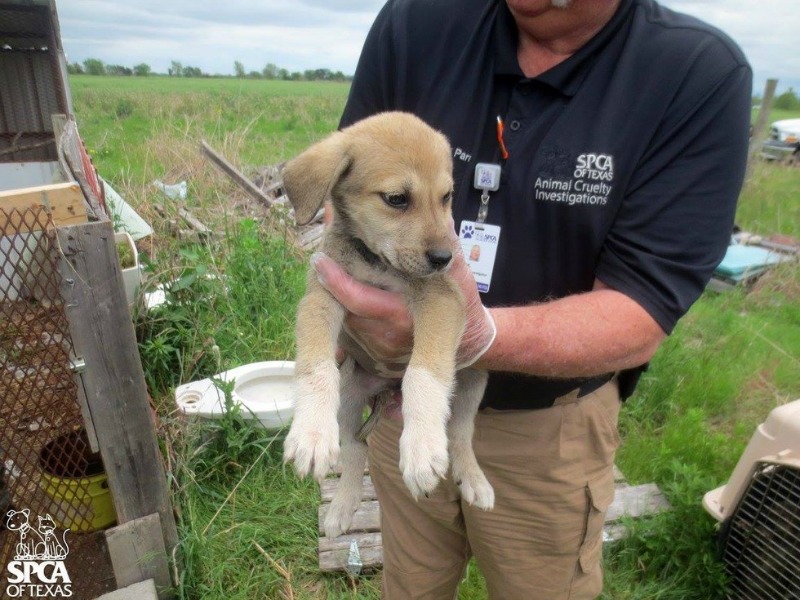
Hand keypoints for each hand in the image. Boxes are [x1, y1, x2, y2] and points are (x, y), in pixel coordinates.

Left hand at [310, 244, 495, 369]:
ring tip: (332, 273)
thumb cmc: (460, 303)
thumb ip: (437, 243)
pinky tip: (343, 299)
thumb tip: (425, 211)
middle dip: (331, 285)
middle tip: (320, 260)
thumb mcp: (453, 272)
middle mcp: (386, 339)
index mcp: (402, 315)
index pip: (357, 298)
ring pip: (343, 323)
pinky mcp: (373, 362)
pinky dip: (344, 316)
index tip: (318, 259)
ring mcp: (378, 354)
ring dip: (335, 300)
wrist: (469, 344)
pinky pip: (348, 338)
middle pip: (343, 310)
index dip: (335, 279)